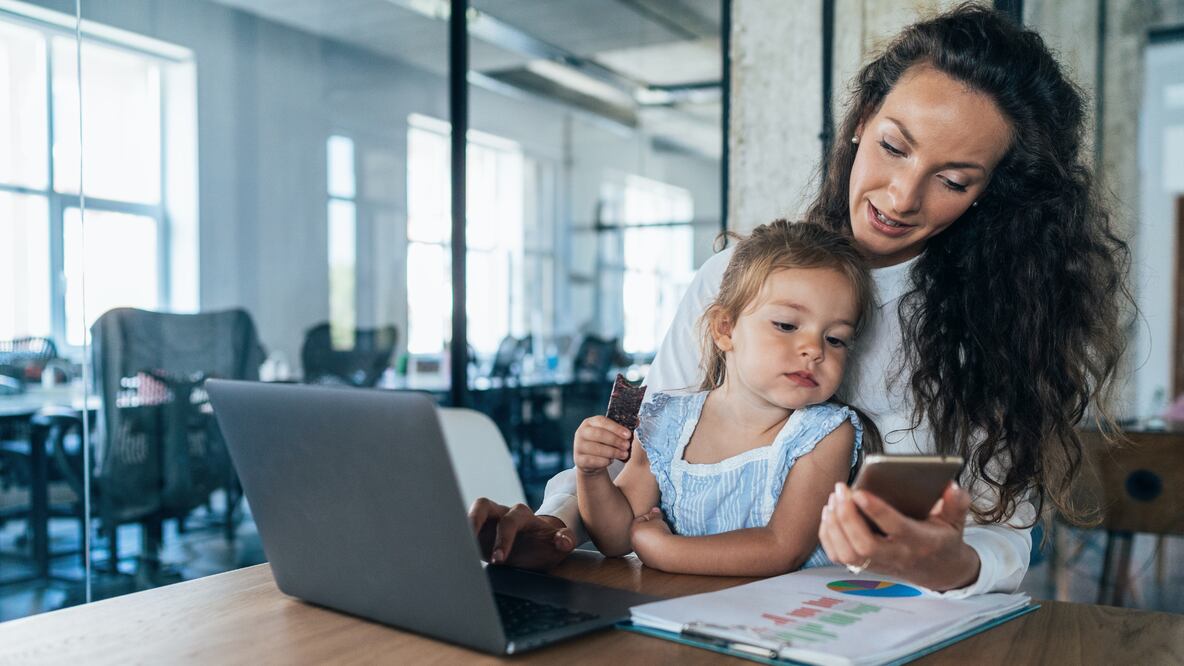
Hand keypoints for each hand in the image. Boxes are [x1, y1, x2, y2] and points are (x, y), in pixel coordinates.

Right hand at [468, 497, 575, 569]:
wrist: (536, 549)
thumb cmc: (546, 545)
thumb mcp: (558, 545)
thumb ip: (564, 540)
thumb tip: (564, 540)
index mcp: (522, 516)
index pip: (510, 520)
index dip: (503, 538)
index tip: (499, 560)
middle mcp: (502, 514)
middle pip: (483, 505)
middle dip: (475, 523)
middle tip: (471, 548)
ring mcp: (487, 522)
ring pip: (470, 514)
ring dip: (463, 528)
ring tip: (458, 550)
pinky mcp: (477, 533)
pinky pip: (464, 530)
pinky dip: (458, 539)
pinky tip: (456, 556)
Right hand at [573, 416, 631, 473]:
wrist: (592, 462)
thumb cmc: (605, 444)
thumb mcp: (611, 434)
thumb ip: (622, 428)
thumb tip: (638, 421)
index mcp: (590, 422)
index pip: (602, 421)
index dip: (616, 428)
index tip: (628, 434)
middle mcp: (581, 432)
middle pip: (599, 434)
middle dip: (615, 440)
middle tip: (627, 446)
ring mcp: (578, 446)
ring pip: (596, 448)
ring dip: (612, 452)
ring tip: (624, 454)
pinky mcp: (578, 460)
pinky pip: (592, 461)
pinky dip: (603, 461)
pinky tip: (610, 461)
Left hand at [629, 507, 671, 562]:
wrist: (667, 551)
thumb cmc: (661, 532)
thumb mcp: (658, 519)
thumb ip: (655, 514)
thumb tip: (654, 509)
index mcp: (633, 530)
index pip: (639, 520)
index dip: (649, 517)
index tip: (657, 518)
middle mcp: (633, 542)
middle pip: (640, 532)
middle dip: (648, 529)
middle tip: (658, 528)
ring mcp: (638, 552)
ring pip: (643, 543)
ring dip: (649, 540)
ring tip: (660, 538)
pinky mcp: (645, 560)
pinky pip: (648, 552)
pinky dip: (652, 549)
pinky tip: (660, 547)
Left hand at [818, 482, 980, 590]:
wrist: (940, 571)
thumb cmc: (943, 539)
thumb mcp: (956, 520)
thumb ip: (956, 503)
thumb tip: (951, 487)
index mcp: (919, 542)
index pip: (895, 528)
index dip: (876, 511)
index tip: (860, 492)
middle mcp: (897, 555)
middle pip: (864, 545)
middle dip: (847, 516)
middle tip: (841, 490)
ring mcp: (879, 564)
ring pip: (848, 554)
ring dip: (835, 526)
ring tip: (833, 499)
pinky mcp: (865, 567)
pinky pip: (839, 557)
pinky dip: (828, 536)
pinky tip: (828, 514)